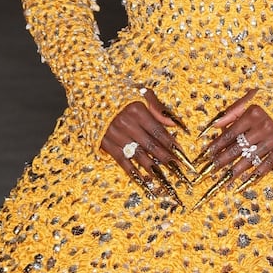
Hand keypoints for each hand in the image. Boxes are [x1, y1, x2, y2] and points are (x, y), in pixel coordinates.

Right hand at [101, 88, 193, 206]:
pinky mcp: (106, 144)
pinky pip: (122, 160)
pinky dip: (133, 171)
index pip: (158, 130)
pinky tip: (143, 179)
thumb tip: (174, 123)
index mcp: (136, 110)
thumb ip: (157, 107)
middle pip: (150, 145)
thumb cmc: (119, 93)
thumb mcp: (139, 92)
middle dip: (165, 157)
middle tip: (177, 168)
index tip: (181, 152)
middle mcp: (126, 124)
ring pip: (138, 155)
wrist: (90, 94)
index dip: (171, 142)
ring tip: (164, 178)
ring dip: (152, 167)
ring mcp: (115, 135)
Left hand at [192, 88, 272, 208]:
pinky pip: (268, 164)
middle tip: (211, 170)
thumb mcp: (252, 98)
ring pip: (251, 159)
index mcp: (253, 114)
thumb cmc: (272, 99)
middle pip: (237, 148)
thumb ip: (232, 111)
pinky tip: (247, 180)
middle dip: (223, 160)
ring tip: (225, 179)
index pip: (230, 134)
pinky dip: (257, 174)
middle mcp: (262, 128)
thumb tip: (214, 125)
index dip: (217, 145)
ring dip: (236, 171)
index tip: (207, 154)